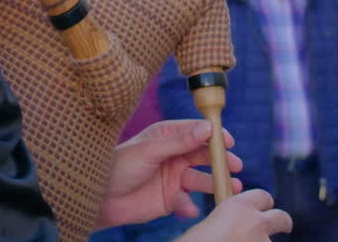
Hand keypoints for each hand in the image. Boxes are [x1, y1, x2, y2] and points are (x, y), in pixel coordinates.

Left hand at [95, 119, 242, 226]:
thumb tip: (207, 128)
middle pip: (203, 155)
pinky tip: (189, 208)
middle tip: (236, 166)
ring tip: (232, 188)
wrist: (101, 197)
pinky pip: (187, 201)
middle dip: (221, 160)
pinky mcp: (171, 198)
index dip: (213, 135)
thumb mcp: (150, 151)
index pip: (195, 132)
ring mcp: (173, 177)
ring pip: (201, 179)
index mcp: (166, 137)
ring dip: (215, 183)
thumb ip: (179, 142)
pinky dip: (190, 205)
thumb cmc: (120, 166)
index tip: (229, 141)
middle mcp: (173, 155)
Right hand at [178, 189, 291, 240]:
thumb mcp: (207, 225)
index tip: (259, 210)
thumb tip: (233, 230)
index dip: (262, 203)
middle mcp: (256, 223)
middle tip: (283, 228)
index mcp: (238, 207)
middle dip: (283, 222)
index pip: (263, 196)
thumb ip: (225, 222)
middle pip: (282, 218)